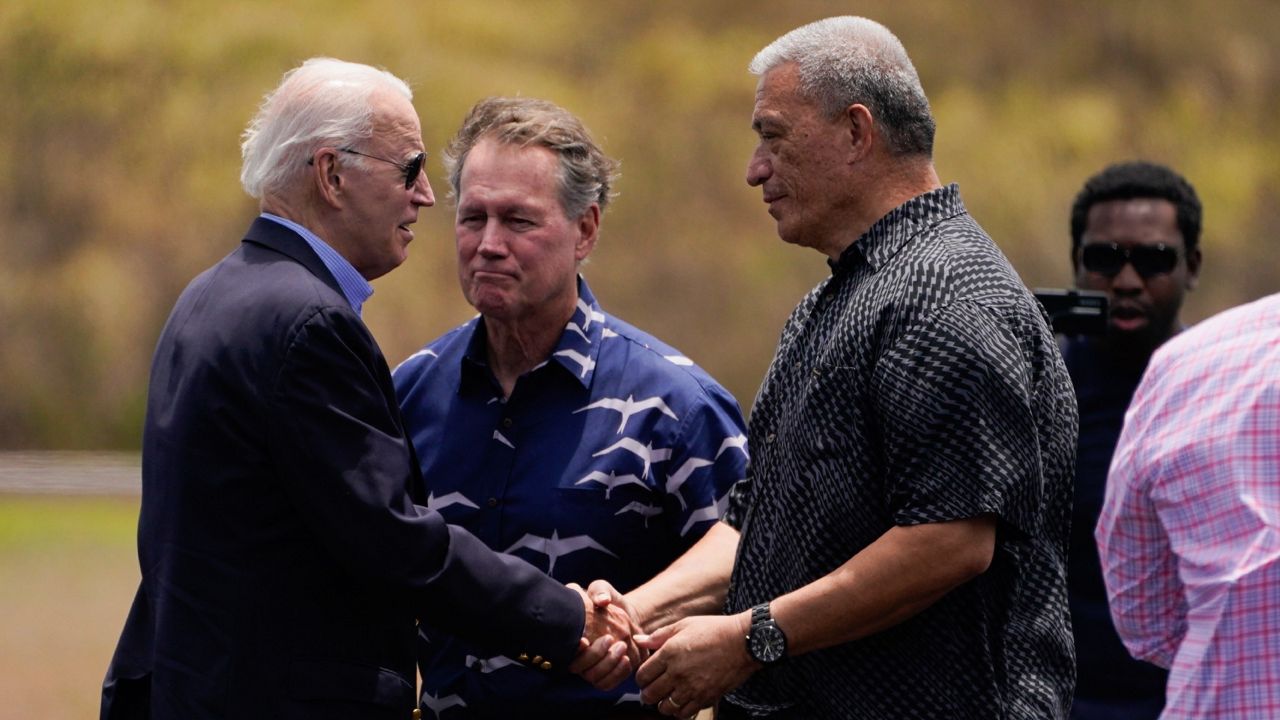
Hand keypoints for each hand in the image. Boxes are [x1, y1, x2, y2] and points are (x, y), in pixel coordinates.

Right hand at [567, 582, 645, 689]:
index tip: (584, 640)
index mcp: (570, 638)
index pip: (565, 653)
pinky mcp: (607, 675)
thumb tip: (602, 601)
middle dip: (595, 656)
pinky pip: (608, 684)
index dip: (573, 651)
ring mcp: (592, 668)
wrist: (626, 614)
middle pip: (580, 669)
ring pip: (595, 678)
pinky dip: (618, 674)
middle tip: (610, 639)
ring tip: (622, 647)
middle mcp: (578, 657)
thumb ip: (599, 591)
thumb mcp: (602, 589)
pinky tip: (626, 660)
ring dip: (608, 665)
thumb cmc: (608, 601)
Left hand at [635, 613, 756, 716]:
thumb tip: (638, 640)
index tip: (646, 676)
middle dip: (648, 693)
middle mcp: (677, 673)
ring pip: (665, 708)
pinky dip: (679, 711)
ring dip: (663, 703)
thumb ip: (658, 636)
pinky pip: (684, 714)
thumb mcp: (684, 625)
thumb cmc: (714, 629)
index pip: (642, 675)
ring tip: (668, 696)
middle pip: (650, 695)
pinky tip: (682, 701)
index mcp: (669, 653)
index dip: (641, 678)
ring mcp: (692, 688)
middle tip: (653, 689)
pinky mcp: (706, 698)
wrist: (744, 642)